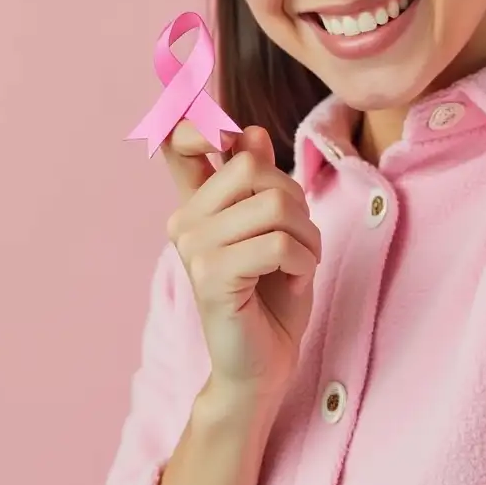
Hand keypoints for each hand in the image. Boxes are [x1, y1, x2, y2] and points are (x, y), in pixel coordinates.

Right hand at [162, 122, 320, 397]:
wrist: (263, 364)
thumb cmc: (273, 294)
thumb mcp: (275, 229)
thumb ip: (259, 182)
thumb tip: (251, 132)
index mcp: (197, 204)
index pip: (178, 142)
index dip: (199, 120)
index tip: (223, 130)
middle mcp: (184, 220)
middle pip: (253, 167)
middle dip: (296, 199)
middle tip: (299, 236)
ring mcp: (192, 247)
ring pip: (275, 205)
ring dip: (307, 236)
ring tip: (300, 263)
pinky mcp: (210, 276)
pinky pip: (277, 244)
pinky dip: (303, 262)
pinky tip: (293, 282)